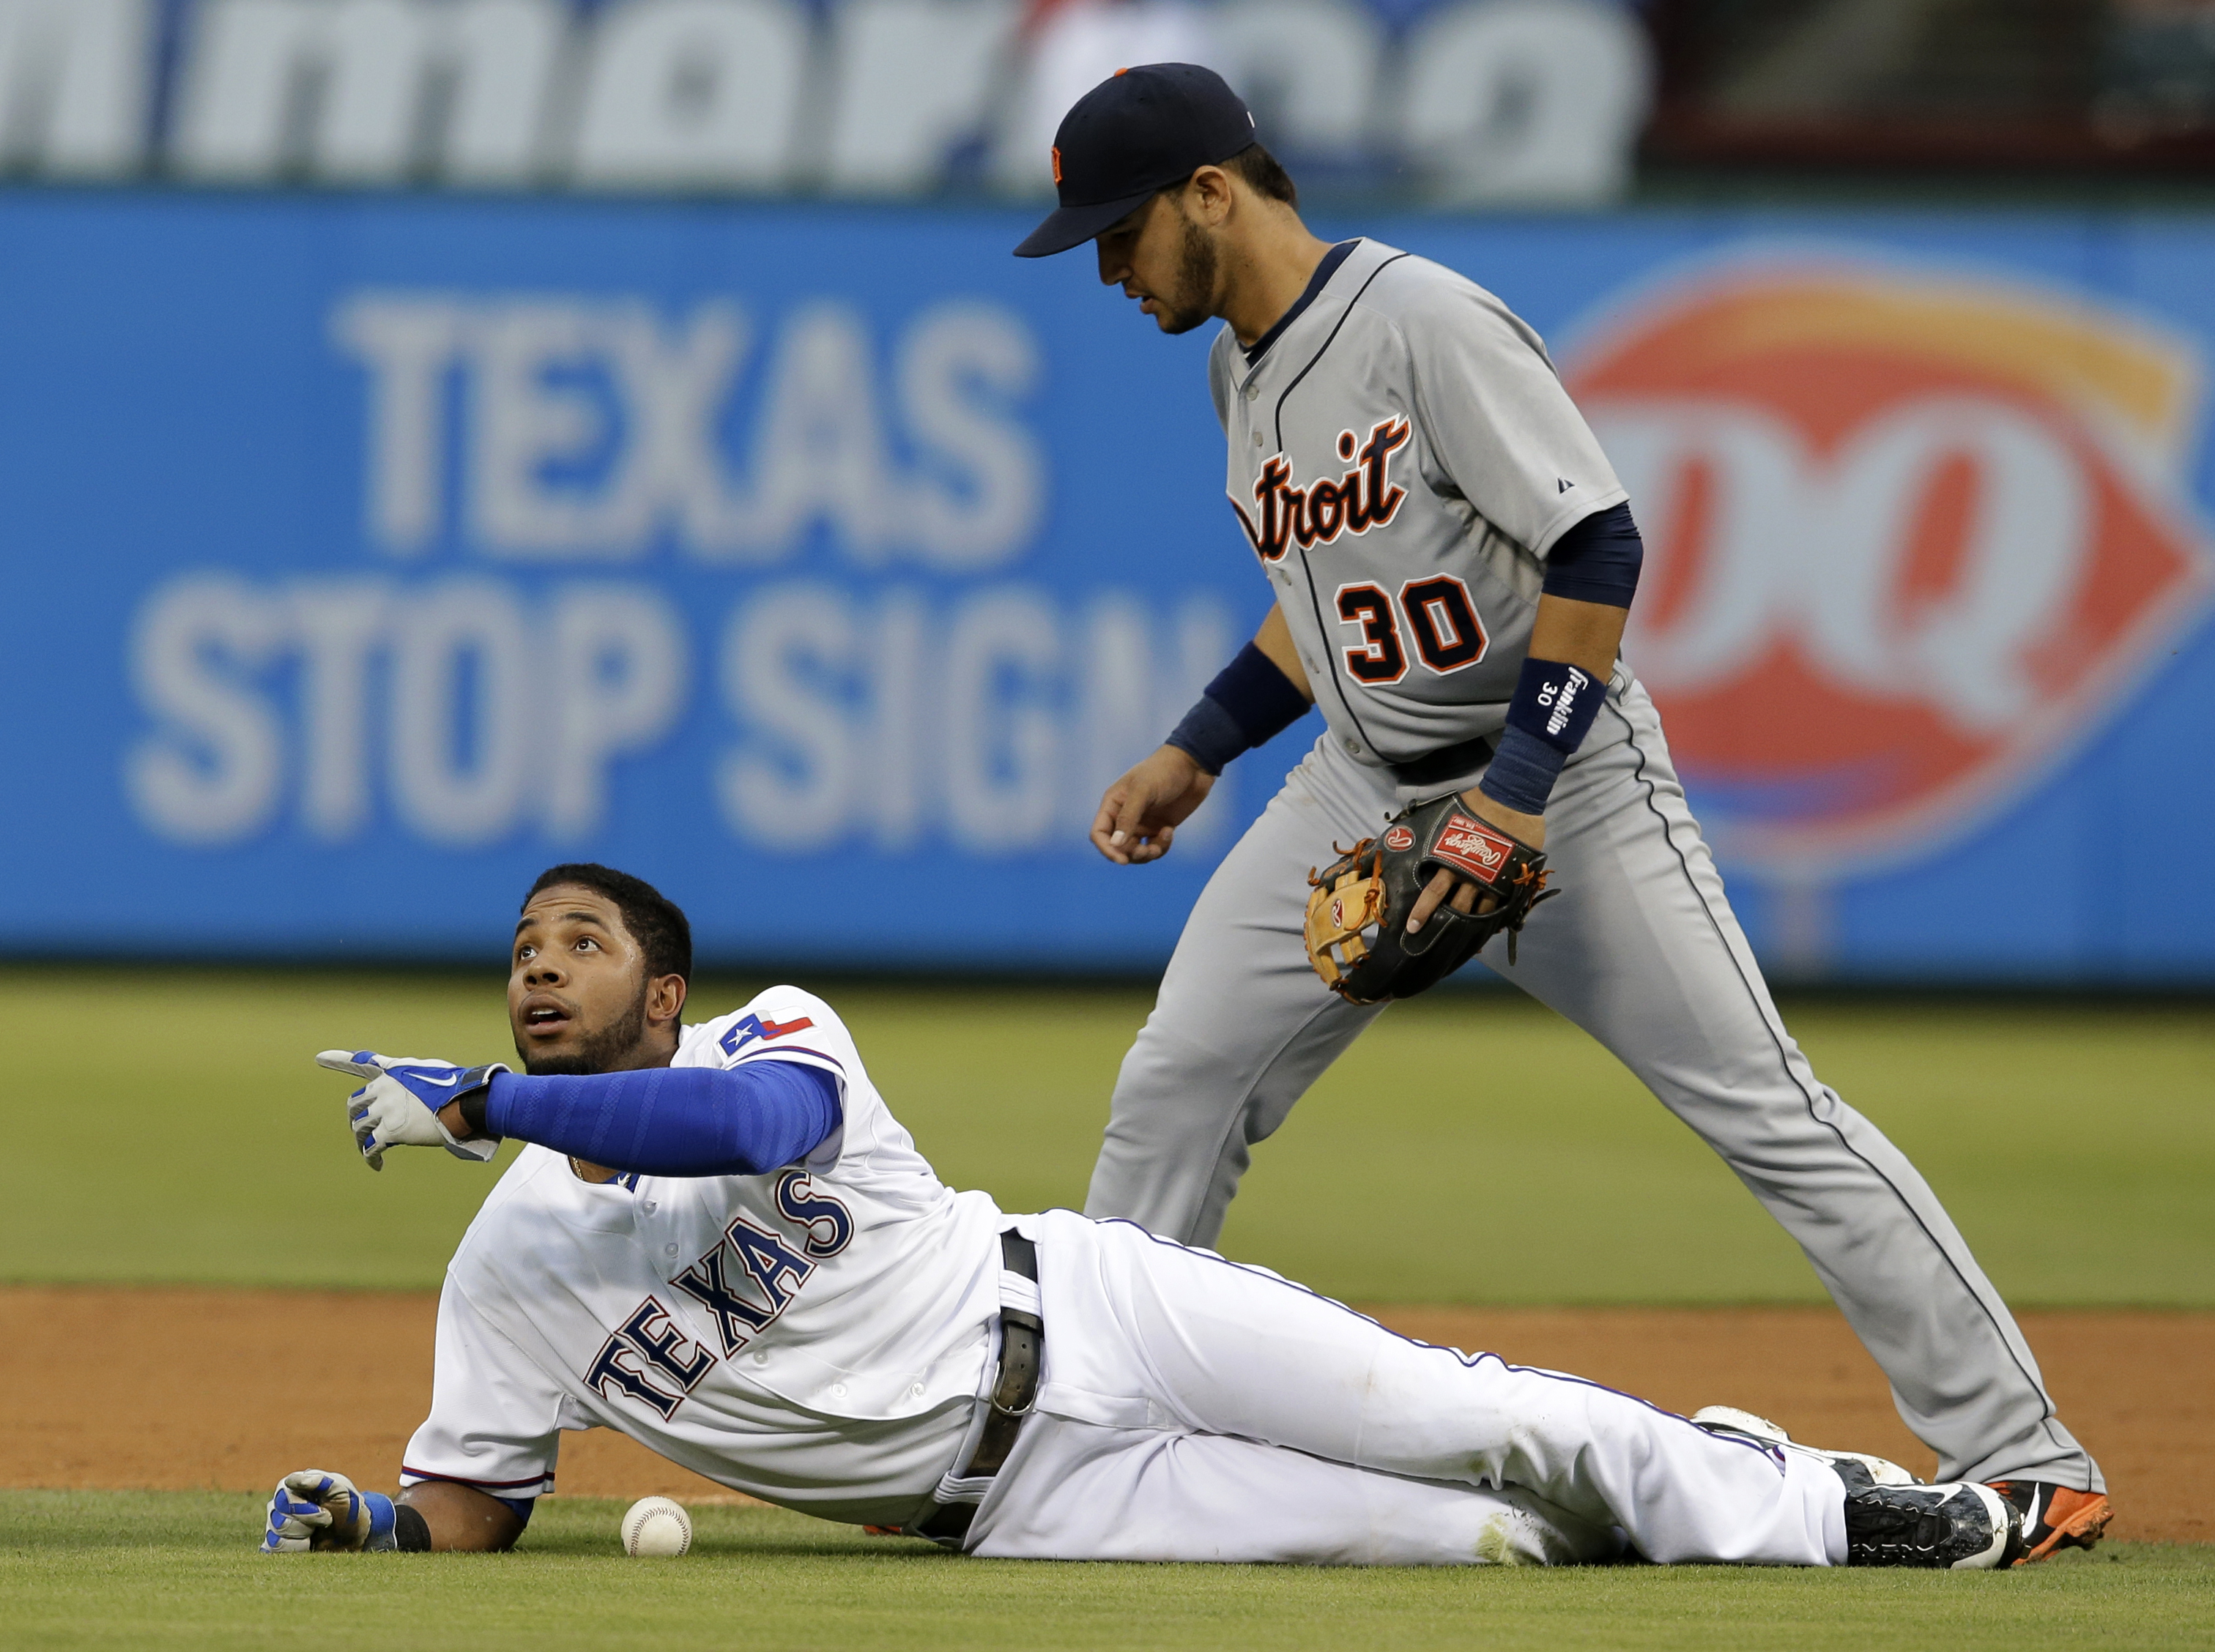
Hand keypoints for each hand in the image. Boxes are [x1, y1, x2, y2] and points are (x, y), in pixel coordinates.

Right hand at [261, 1469, 378, 1553]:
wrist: (352, 1535)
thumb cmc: (346, 1507)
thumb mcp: (342, 1490)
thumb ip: (320, 1481)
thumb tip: (291, 1480)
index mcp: (294, 1484)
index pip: (285, 1493)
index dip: (304, 1507)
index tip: (325, 1512)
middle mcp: (280, 1502)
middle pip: (280, 1515)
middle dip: (308, 1521)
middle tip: (327, 1520)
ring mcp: (275, 1523)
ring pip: (277, 1532)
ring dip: (303, 1535)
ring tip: (316, 1531)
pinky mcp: (275, 1542)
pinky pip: (275, 1547)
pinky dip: (296, 1548)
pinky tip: (308, 1543)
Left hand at [316, 1051, 504, 1170]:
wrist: (466, 1102)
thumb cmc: (458, 1087)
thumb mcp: (433, 1073)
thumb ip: (413, 1082)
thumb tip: (410, 1100)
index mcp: (392, 1072)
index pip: (360, 1062)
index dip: (337, 1059)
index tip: (318, 1057)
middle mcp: (383, 1088)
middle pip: (355, 1105)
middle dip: (356, 1119)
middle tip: (362, 1131)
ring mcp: (385, 1109)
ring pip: (360, 1128)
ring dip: (362, 1141)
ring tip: (372, 1151)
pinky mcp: (391, 1130)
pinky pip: (371, 1147)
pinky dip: (372, 1158)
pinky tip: (378, 1165)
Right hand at [1090, 746, 1215, 864]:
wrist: (1193, 765)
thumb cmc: (1164, 771)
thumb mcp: (1143, 791)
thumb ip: (1128, 818)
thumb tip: (1115, 845)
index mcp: (1113, 804)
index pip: (1099, 833)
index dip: (1107, 849)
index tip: (1122, 860)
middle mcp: (1125, 816)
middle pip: (1117, 847)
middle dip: (1130, 854)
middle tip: (1147, 851)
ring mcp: (1142, 823)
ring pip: (1135, 852)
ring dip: (1146, 854)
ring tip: (1160, 844)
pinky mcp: (1159, 828)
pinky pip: (1154, 848)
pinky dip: (1161, 847)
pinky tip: (1169, 831)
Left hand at [1404, 790, 1546, 936]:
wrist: (1511, 801)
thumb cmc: (1477, 806)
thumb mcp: (1448, 819)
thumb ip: (1434, 834)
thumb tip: (1405, 831)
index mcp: (1451, 861)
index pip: (1433, 892)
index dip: (1422, 911)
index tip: (1412, 927)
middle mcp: (1470, 875)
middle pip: (1455, 908)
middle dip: (1444, 924)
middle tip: (1435, 939)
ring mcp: (1492, 879)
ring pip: (1479, 911)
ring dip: (1469, 924)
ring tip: (1462, 938)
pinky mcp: (1510, 879)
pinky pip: (1500, 904)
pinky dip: (1493, 916)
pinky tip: (1487, 926)